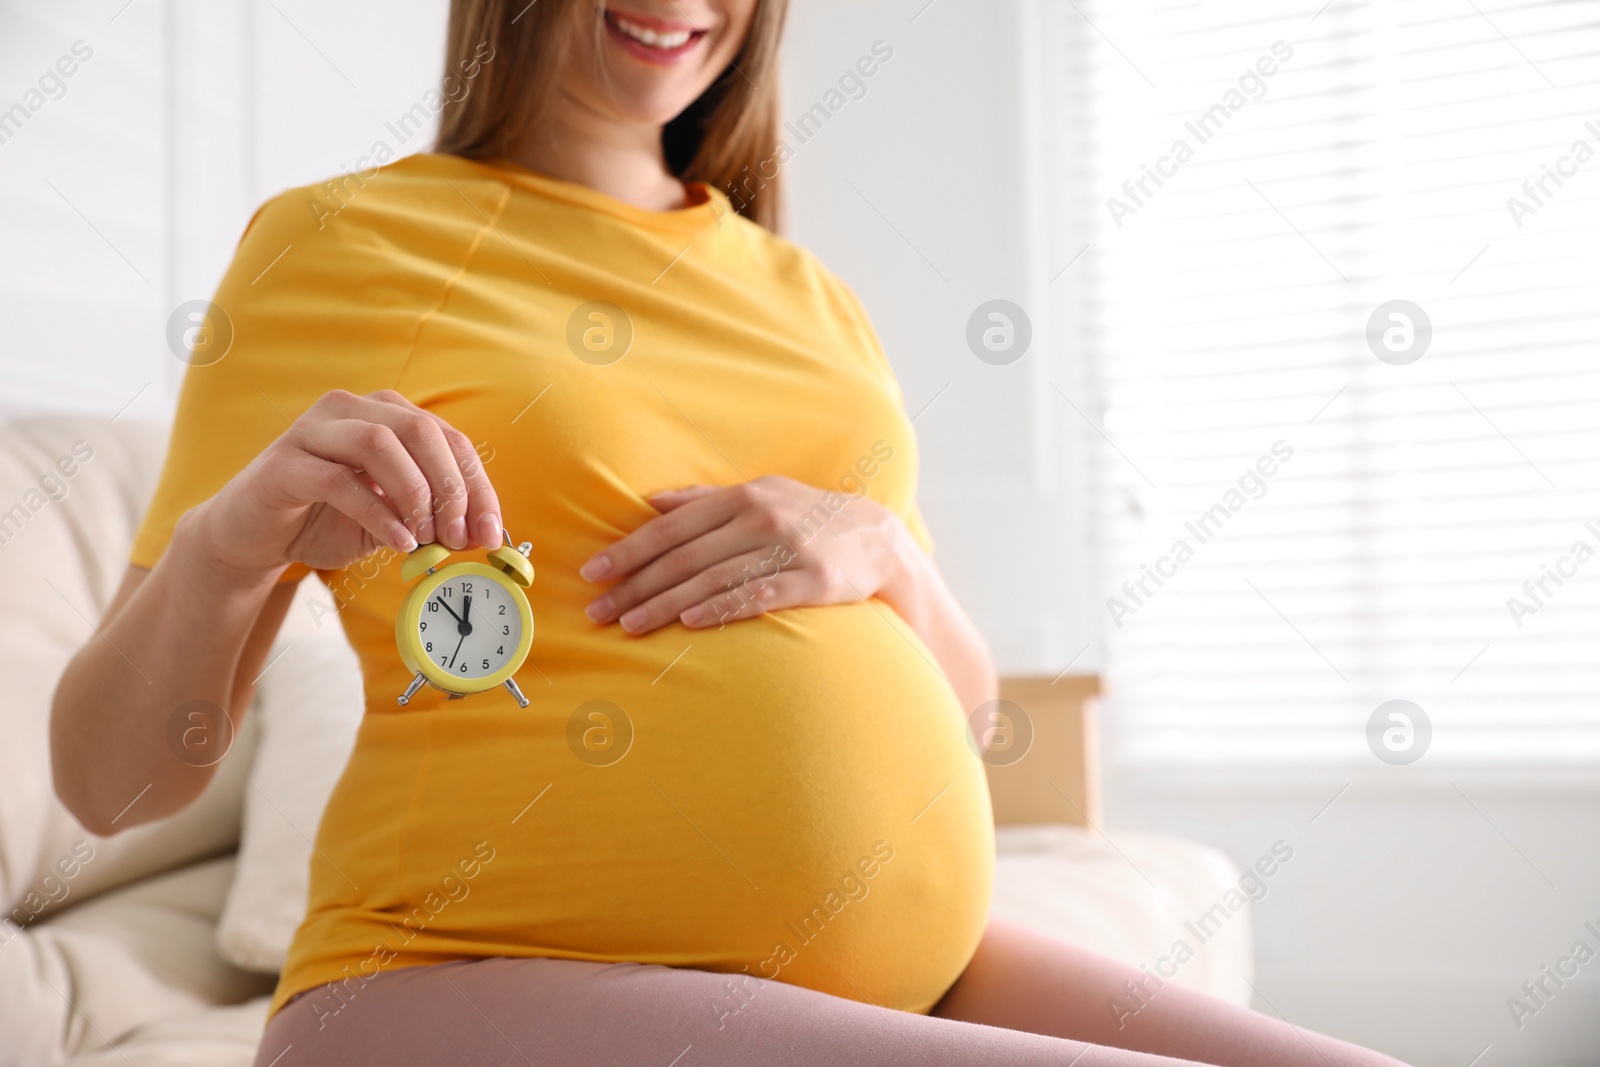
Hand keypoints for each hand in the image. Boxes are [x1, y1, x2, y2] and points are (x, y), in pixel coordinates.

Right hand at [191, 389, 501, 575]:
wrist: (252, 536)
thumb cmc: (326, 520)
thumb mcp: (392, 520)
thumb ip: (432, 520)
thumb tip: (481, 536)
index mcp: (386, 414)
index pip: (450, 440)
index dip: (478, 487)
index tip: (492, 534)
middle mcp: (351, 409)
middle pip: (420, 431)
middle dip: (451, 488)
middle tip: (458, 537)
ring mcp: (313, 430)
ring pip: (380, 444)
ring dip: (415, 494)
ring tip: (426, 537)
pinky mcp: (284, 463)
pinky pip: (339, 481)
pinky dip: (377, 512)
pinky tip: (397, 541)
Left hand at [580, 475, 914, 635]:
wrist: (877, 538)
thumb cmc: (807, 516)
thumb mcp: (761, 494)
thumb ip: (705, 500)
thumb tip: (651, 501)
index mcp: (742, 496)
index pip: (672, 526)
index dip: (630, 550)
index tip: (593, 572)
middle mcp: (761, 518)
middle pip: (685, 557)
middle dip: (636, 585)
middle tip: (599, 610)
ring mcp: (788, 549)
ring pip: (713, 580)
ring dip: (666, 604)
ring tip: (630, 624)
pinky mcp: (813, 582)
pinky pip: (757, 596)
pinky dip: (720, 609)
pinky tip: (689, 623)